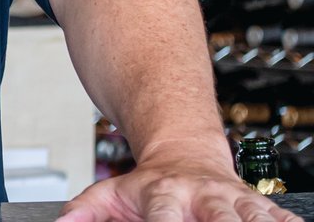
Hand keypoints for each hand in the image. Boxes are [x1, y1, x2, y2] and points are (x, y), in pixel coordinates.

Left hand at [57, 156, 302, 221]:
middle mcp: (203, 196)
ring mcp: (234, 199)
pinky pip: (281, 215)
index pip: (165, 218)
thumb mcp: (112, 192)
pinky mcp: (258, 202)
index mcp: (165, 194)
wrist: (184, 152)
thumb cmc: (149, 183)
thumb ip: (86, 209)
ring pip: (256, 216)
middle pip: (222, 218)